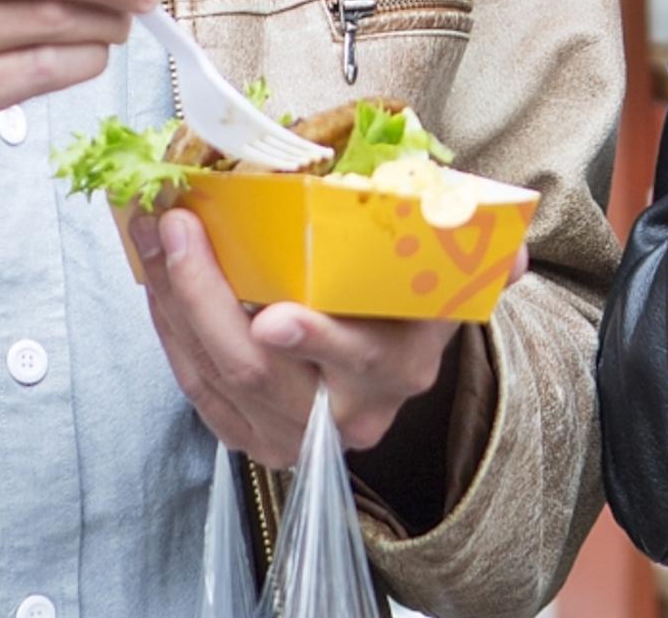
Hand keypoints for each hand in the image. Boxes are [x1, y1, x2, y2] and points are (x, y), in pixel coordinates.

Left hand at [133, 207, 462, 464]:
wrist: (387, 378)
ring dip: (171, 304)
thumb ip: (483, 260)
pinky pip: (195, 390)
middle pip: (257, 370)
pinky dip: (169, 332)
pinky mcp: (249, 438)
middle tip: (177, 228)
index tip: (275, 315)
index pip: (354, 359)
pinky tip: (157, 281)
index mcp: (399, 369)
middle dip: (204, 296)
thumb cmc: (410, 312)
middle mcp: (344, 414)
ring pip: (214, 378)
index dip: (314, 340)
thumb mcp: (451, 283)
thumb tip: (513, 254)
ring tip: (154, 234)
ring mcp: (291, 434)